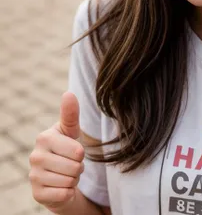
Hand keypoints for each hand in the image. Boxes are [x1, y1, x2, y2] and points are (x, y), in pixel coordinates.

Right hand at [29, 92, 84, 212]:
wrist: (60, 174)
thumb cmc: (67, 147)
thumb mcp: (71, 130)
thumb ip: (71, 113)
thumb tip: (68, 94)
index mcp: (44, 138)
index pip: (77, 150)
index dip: (82, 153)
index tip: (75, 151)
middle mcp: (35, 156)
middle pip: (75, 166)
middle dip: (79, 167)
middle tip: (71, 163)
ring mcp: (33, 176)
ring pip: (70, 180)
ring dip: (74, 178)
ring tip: (67, 173)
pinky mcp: (37, 194)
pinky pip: (63, 194)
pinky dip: (68, 191)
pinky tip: (62, 186)